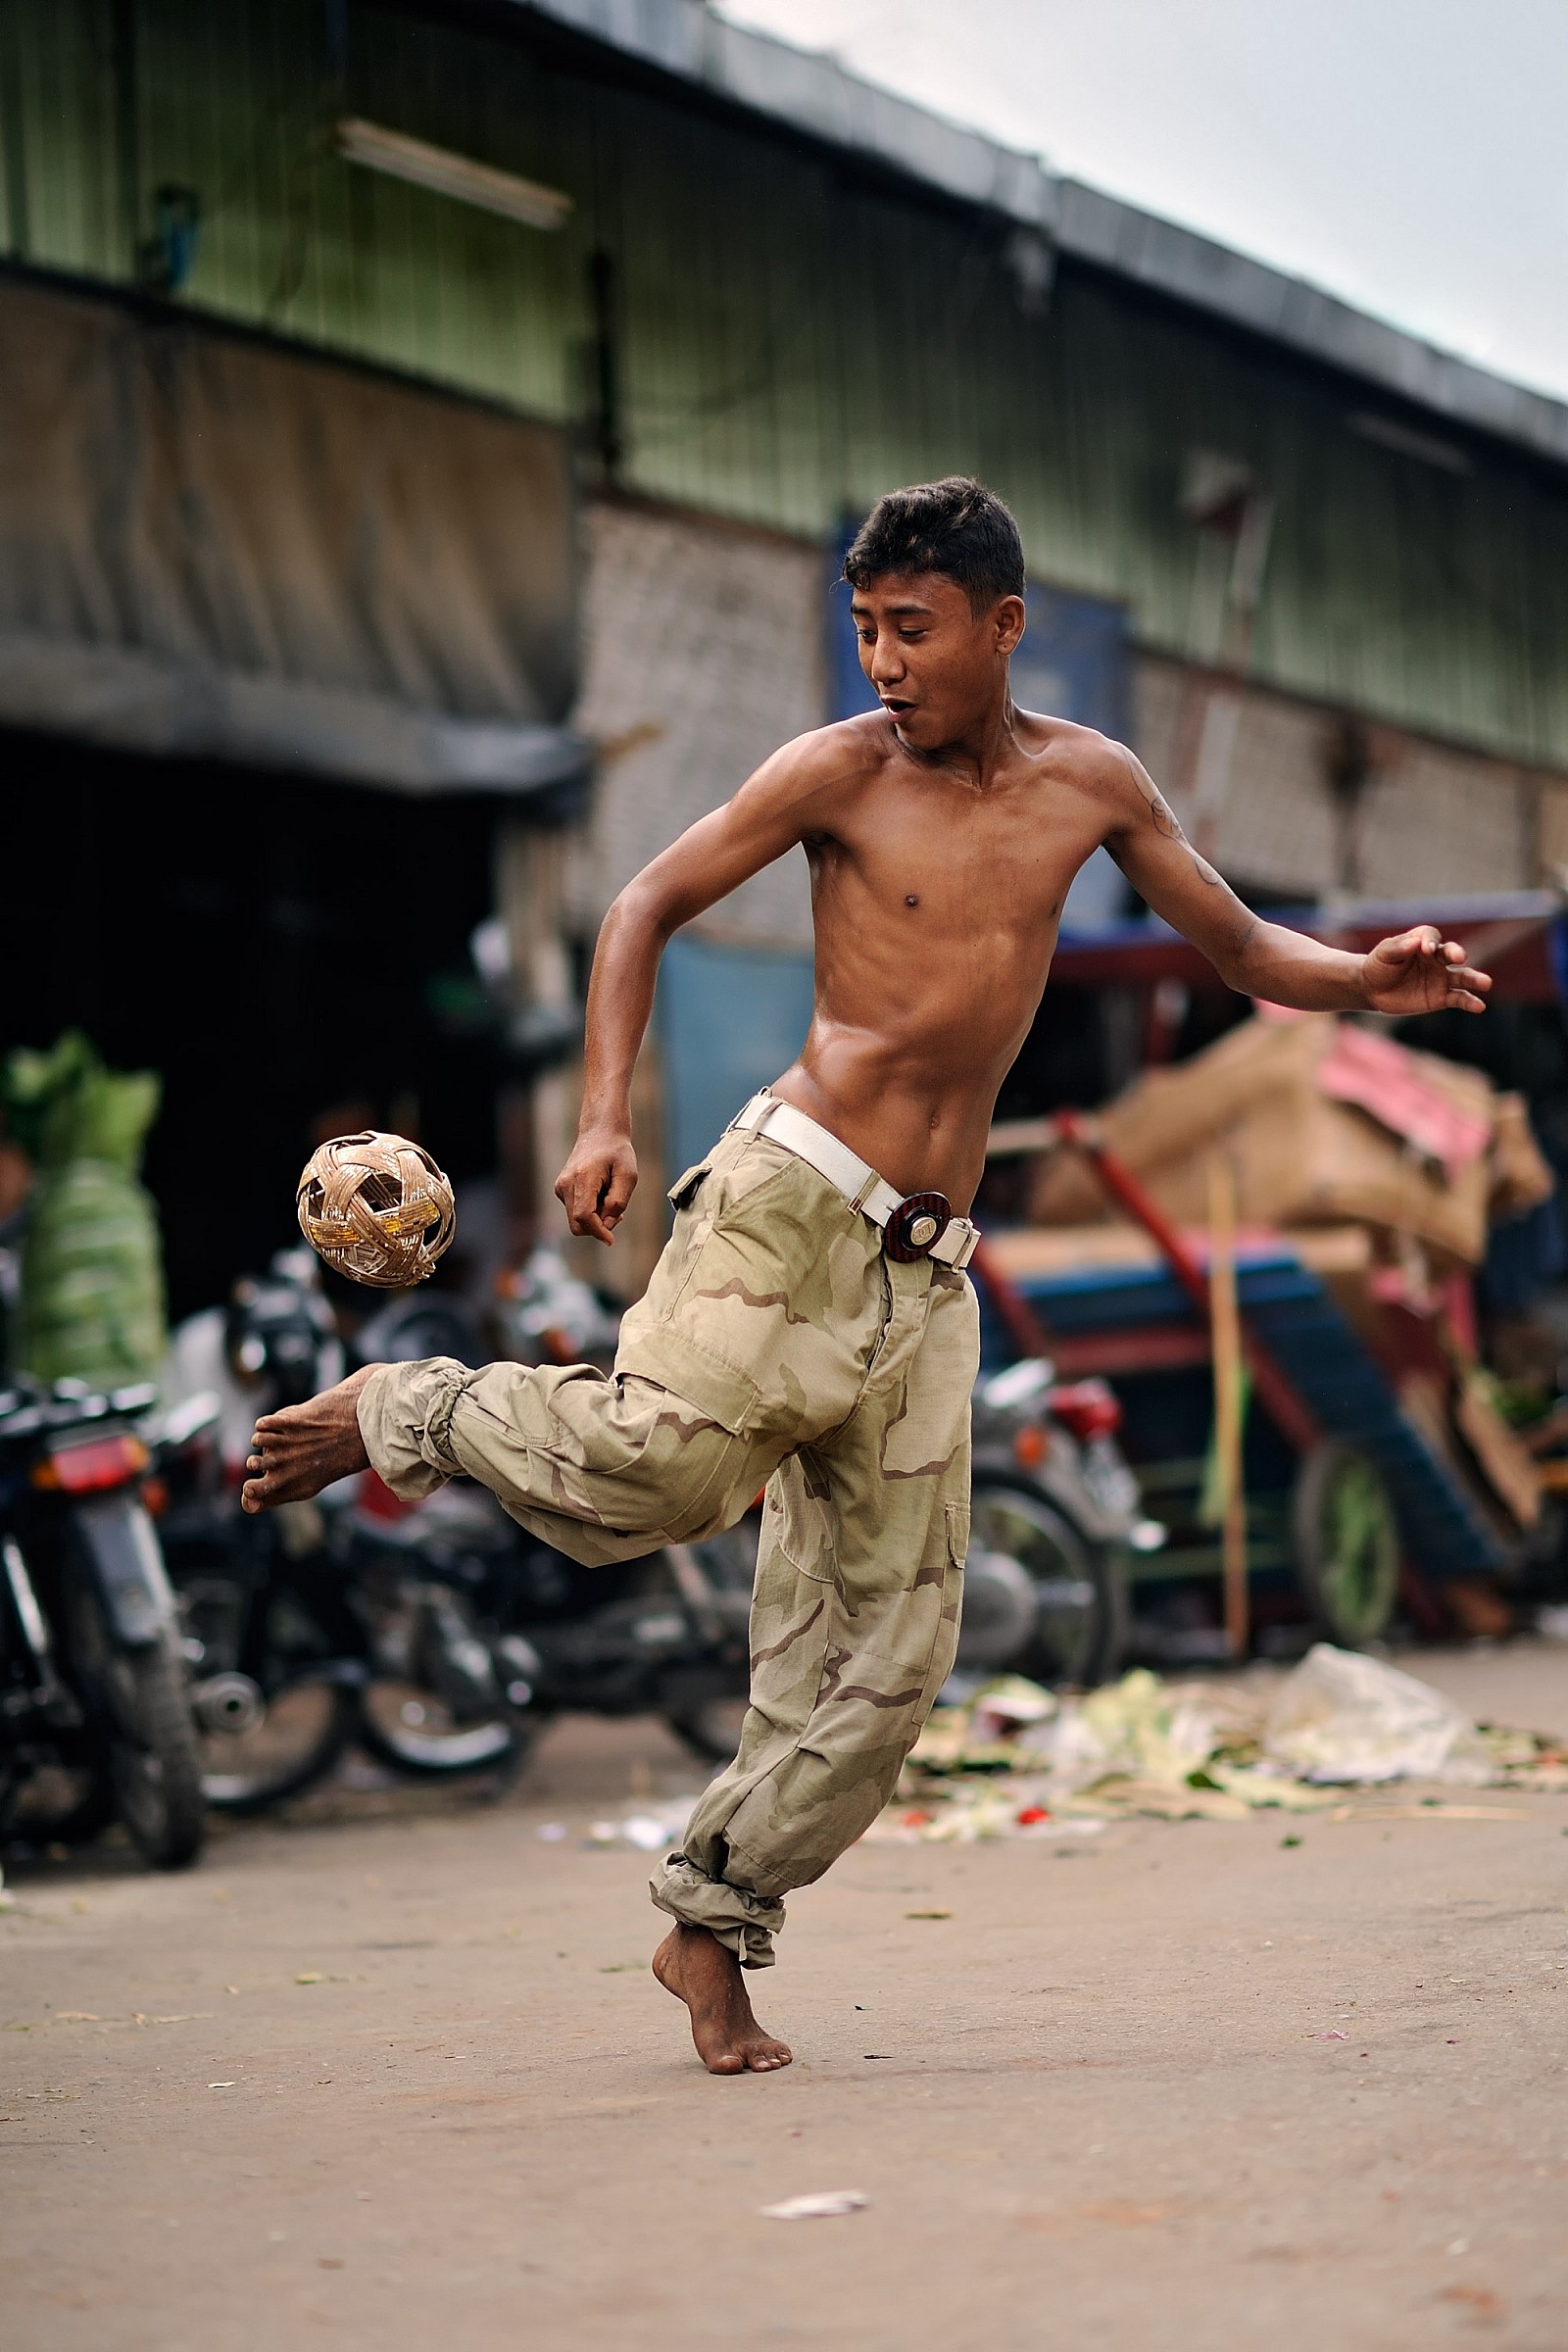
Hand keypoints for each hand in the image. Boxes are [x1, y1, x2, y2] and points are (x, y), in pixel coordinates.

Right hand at [241, 1366, 375, 1512]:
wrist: (359, 1428)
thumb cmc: (329, 1459)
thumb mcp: (307, 1483)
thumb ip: (276, 1494)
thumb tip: (247, 1501)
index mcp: (296, 1489)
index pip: (253, 1501)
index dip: (248, 1495)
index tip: (251, 1487)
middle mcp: (288, 1470)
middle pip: (252, 1469)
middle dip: (254, 1464)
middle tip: (263, 1459)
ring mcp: (289, 1446)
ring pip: (256, 1442)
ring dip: (263, 1439)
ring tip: (280, 1438)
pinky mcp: (291, 1421)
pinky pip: (262, 1425)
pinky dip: (268, 1423)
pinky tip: (283, 1425)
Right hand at [555, 1125, 637, 1244]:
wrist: (600, 1133)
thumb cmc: (617, 1153)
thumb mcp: (628, 1176)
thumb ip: (618, 1202)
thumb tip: (607, 1226)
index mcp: (582, 1178)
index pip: (583, 1216)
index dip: (597, 1231)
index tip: (611, 1240)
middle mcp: (566, 1184)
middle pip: (577, 1224)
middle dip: (598, 1227)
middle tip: (618, 1214)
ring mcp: (561, 1187)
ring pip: (575, 1220)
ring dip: (595, 1218)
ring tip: (610, 1197)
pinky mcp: (561, 1190)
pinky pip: (575, 1211)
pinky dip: (589, 1211)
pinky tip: (600, 1193)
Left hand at [1361, 927, 1491, 1017]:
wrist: (1372, 990)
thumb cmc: (1378, 966)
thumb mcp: (1383, 954)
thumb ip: (1398, 948)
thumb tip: (1416, 943)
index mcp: (1422, 941)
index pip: (1431, 936)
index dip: (1429, 941)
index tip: (1425, 949)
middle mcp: (1436, 958)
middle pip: (1451, 953)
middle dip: (1456, 953)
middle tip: (1460, 956)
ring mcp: (1441, 978)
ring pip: (1462, 977)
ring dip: (1474, 979)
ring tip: (1486, 983)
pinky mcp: (1440, 997)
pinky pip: (1458, 998)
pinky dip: (1469, 1002)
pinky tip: (1479, 1006)